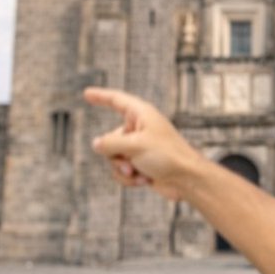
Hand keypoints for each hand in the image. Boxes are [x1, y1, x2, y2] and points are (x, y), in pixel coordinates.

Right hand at [84, 87, 201, 201]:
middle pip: (109, 138)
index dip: (101, 96)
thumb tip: (96, 144)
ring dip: (123, 169)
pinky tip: (145, 180)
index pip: (117, 101)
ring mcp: (139, 147)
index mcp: (142, 115)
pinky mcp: (141, 164)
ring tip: (139, 172)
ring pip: (113, 157)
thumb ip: (110, 143)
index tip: (87, 93)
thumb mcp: (135, 146)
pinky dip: (130, 178)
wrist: (187, 180)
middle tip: (130, 162)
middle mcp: (140, 129)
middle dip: (115, 154)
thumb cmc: (167, 156)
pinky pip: (121, 170)